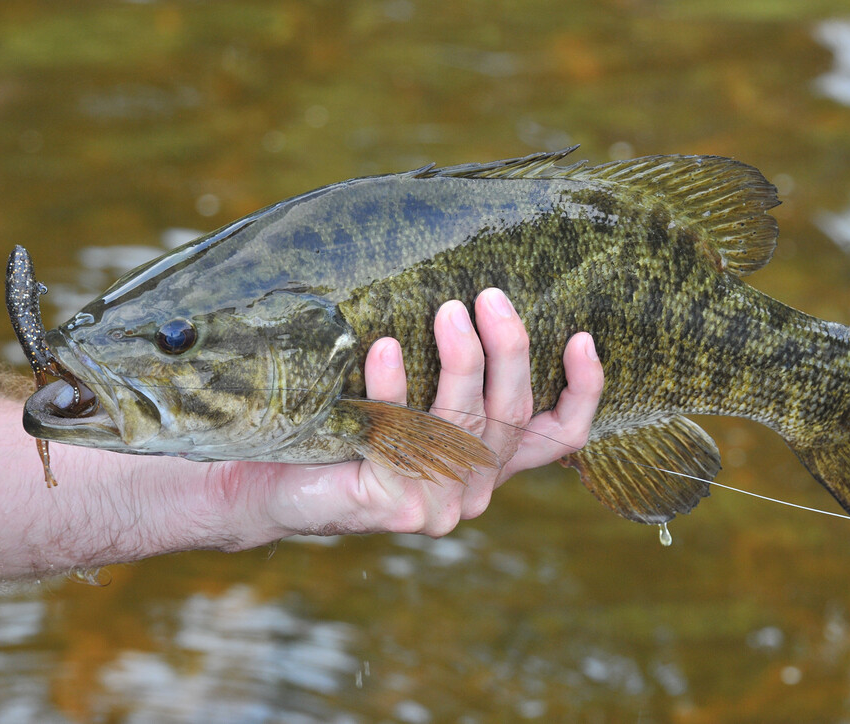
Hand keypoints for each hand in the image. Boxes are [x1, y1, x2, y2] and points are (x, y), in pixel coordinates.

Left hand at [198, 288, 604, 546]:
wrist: (266, 484)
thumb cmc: (338, 428)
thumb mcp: (407, 399)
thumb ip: (446, 375)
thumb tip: (468, 293)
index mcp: (486, 461)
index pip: (559, 437)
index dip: (583, 390)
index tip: (583, 336)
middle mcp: (473, 488)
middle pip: (510, 414)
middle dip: (508, 350)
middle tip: (488, 296)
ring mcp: (437, 503)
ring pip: (465, 423)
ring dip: (460, 360)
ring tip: (445, 311)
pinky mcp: (394, 506)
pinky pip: (401, 436)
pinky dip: (394, 388)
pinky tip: (384, 347)